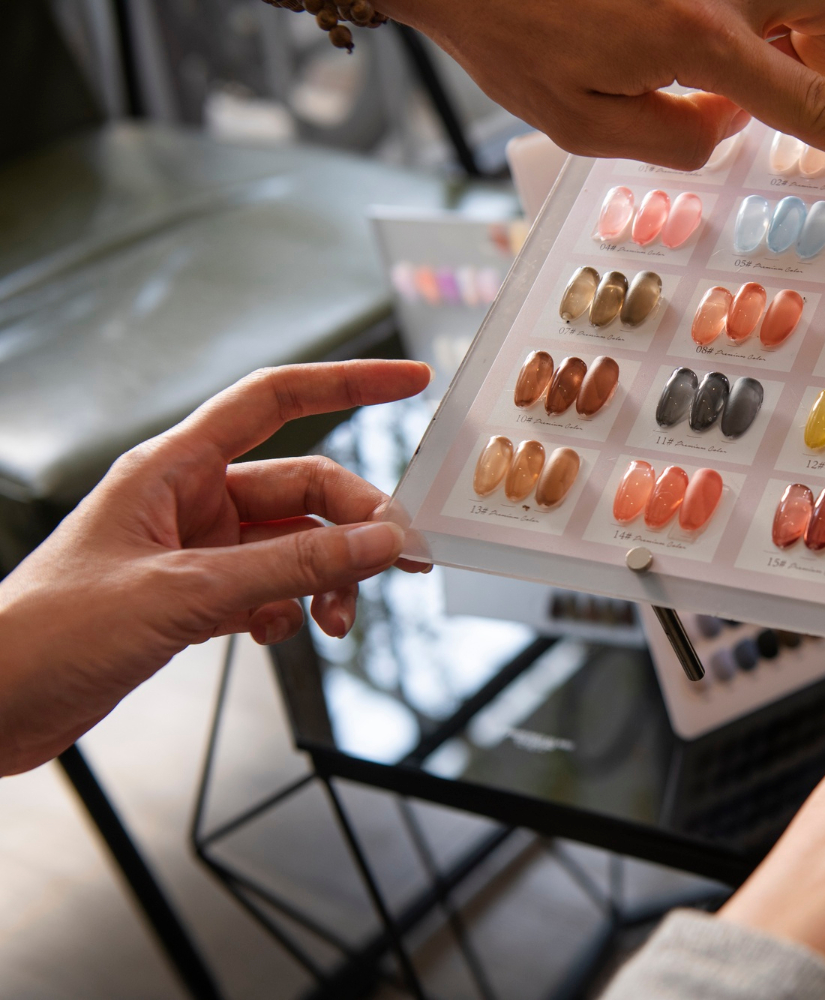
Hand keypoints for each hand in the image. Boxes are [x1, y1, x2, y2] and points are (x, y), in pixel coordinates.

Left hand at [0, 361, 429, 774]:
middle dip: (353, 524)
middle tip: (397, 562)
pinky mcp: (192, 598)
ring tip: (336, 621)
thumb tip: (381, 542)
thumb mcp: (184, 593)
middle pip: (302, 487)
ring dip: (327, 578)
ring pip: (292, 545)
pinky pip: (269, 588)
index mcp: (173, 468)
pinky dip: (289, 610)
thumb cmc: (48, 633)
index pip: (276, 399)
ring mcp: (193, 550)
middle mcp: (189, 500)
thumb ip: (291, 567)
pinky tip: (280, 635)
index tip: (410, 381)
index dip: (348, 383)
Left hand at [378, 0, 824, 175]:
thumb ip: (674, 139)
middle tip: (763, 78)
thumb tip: (724, 127)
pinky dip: (740, 9)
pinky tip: (673, 21)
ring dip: (782, 22)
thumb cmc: (507, 34)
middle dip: (823, 47)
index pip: (809, 98)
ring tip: (707, 49)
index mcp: (697, 39)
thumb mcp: (583, 125)